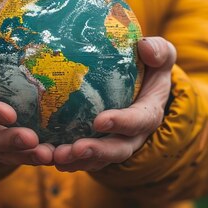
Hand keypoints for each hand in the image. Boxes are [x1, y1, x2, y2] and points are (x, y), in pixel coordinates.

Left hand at [53, 37, 176, 171]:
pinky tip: (47, 156)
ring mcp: (115, 144)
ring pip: (98, 159)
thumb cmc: (150, 66)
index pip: (139, 121)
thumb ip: (158, 51)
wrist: (142, 85)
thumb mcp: (160, 55)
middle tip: (74, 149)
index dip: (121, 123)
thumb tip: (144, 46)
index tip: (99, 121)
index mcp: (149, 112)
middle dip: (96, 151)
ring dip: (77, 160)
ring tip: (56, 156)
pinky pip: (83, 159)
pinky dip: (67, 160)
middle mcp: (134, 135)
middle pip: (118, 149)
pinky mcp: (97, 146)